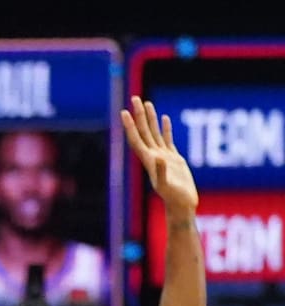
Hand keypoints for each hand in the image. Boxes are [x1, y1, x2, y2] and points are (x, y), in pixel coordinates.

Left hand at [122, 95, 197, 214]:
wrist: (182, 205)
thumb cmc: (174, 198)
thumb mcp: (167, 185)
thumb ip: (162, 172)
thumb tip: (159, 159)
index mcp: (149, 161)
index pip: (136, 139)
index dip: (130, 126)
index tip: (124, 112)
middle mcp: (153, 157)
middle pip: (143, 132)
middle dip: (139, 115)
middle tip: (135, 98)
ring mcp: (162, 157)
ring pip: (154, 133)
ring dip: (150, 118)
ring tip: (146, 103)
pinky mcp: (173, 159)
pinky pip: (167, 139)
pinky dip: (165, 128)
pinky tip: (164, 118)